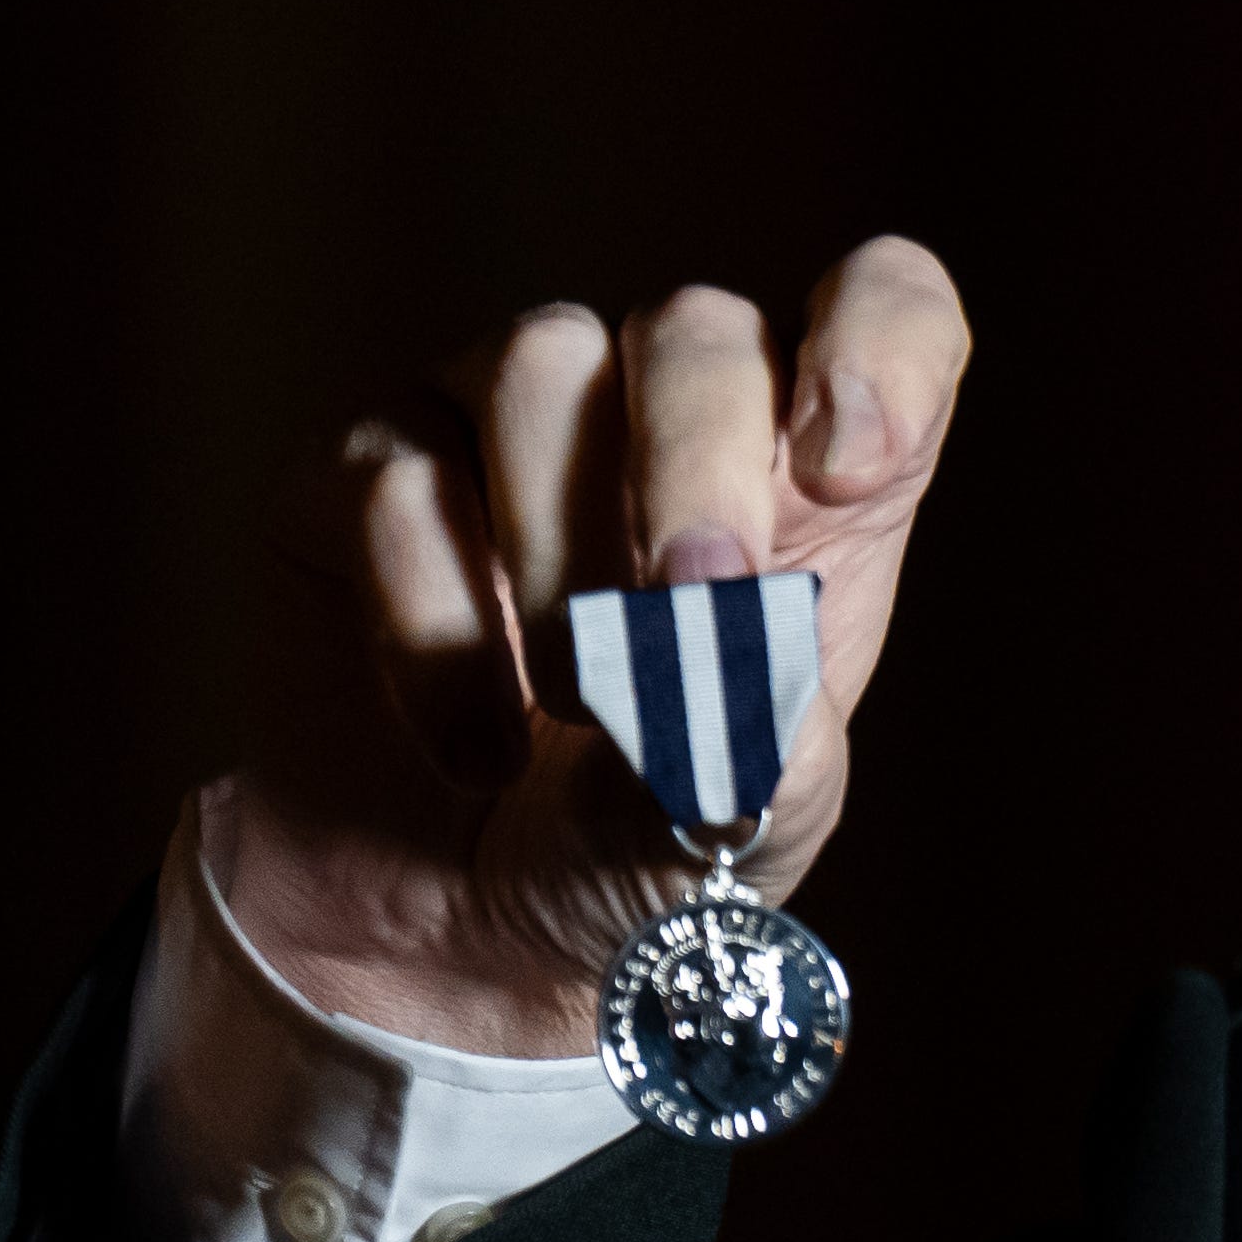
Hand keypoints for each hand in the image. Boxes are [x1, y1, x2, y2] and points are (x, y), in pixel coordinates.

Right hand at [210, 238, 973, 1057]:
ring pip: (537, 364)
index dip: (881, 340)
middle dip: (700, 463)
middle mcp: (662, 413)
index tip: (850, 459)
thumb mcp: (745, 813)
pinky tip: (474, 749)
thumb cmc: (639, 841)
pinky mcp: (358, 476)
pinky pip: (393, 476)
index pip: (882, 305)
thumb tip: (739, 656)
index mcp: (811, 471)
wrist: (465, 936)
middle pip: (695, 325)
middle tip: (693, 602)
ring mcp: (501, 424)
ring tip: (574, 702)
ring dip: (562, 547)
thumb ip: (764, 734)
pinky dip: (437, 628)